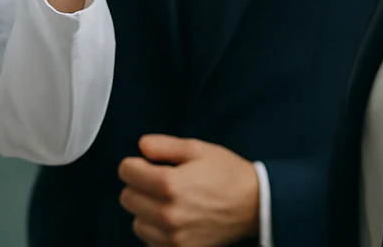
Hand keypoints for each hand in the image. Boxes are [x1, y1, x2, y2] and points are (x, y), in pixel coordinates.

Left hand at [117, 135, 260, 246]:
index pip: (125, 172)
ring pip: (137, 222)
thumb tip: (140, 148)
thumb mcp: (196, 149)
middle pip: (127, 198)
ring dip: (146, 212)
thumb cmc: (228, 175)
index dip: (135, 164)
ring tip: (168, 203)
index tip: (147, 165)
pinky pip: (151, 242)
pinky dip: (157, 232)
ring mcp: (175, 236)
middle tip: (159, 184)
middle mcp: (169, 214)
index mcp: (169, 184)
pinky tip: (173, 221)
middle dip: (139, 187)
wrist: (257, 205)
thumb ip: (162, 145)